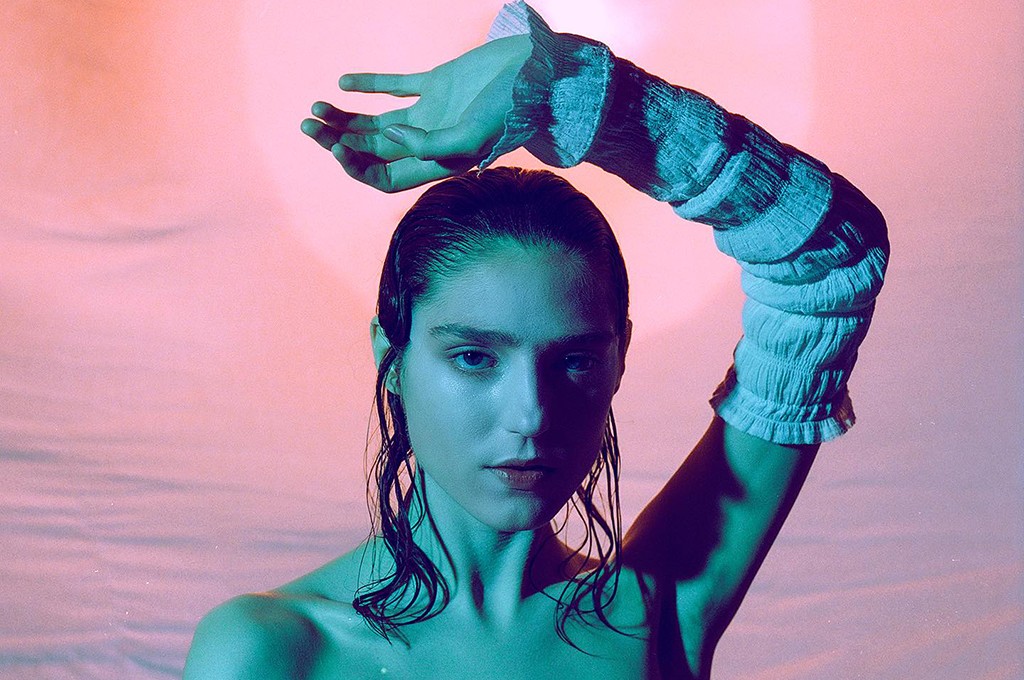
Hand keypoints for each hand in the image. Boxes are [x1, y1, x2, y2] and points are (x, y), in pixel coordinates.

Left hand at [301, 35, 530, 192]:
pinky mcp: (438, 83)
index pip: (386, 178)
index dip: (357, 169)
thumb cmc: (512, 108)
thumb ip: (429, 143)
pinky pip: (396, 86)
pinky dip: (369, 84)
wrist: (540, 72)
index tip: (335, 149)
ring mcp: (433, 112)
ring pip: (378, 122)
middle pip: (373, 151)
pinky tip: (343, 83)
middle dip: (338, 141)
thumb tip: (388, 139)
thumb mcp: (472, 134)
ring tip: (315, 109)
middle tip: (308, 125)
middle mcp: (431, 142)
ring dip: (345, 118)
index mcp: (438, 163)